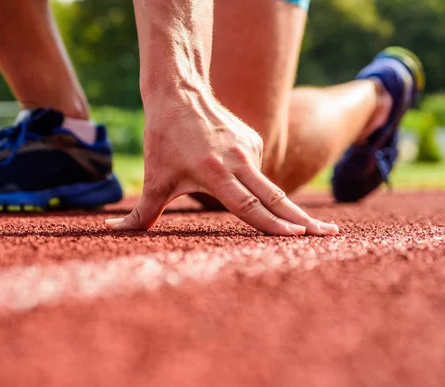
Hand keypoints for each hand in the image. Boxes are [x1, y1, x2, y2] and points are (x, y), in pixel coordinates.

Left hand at [106, 90, 338, 235]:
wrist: (180, 93)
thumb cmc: (164, 140)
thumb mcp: (154, 179)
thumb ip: (141, 213)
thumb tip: (113, 232)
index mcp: (215, 174)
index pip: (249, 206)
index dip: (272, 224)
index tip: (299, 236)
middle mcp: (237, 161)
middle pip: (276, 197)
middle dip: (304, 220)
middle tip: (331, 235)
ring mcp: (249, 148)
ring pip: (263, 184)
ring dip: (263, 198)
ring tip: (223, 176)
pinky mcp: (254, 140)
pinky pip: (254, 167)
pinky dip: (246, 176)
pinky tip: (221, 162)